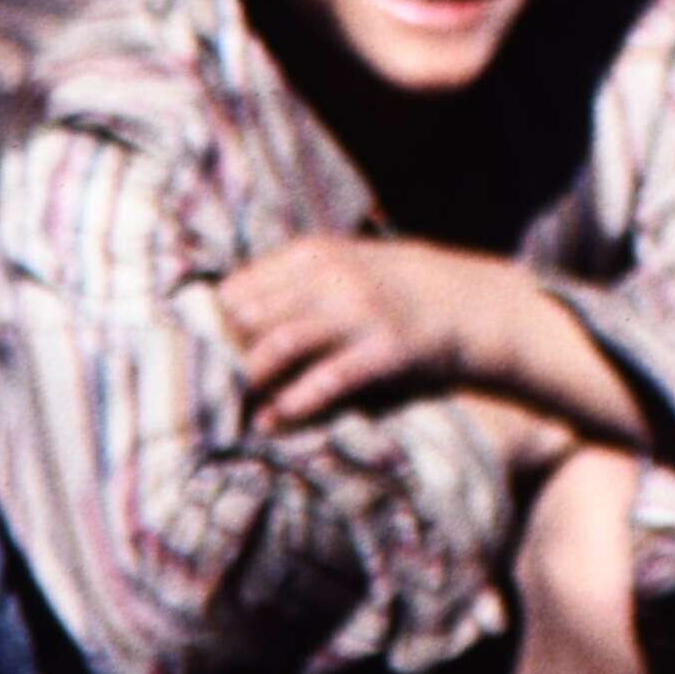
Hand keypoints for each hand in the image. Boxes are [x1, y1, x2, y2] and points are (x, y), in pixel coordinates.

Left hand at [214, 232, 500, 425]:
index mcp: (313, 254)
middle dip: (228, 357)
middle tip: (213, 389)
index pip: (239, 290)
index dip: (215, 327)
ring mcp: (361, 312)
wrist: (470, 301)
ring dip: (253, 379)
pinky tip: (277, 419)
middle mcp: (333, 277)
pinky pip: (328, 378)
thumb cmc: (392, 290)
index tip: (204, 357)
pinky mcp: (386, 350)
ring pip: (281, 344)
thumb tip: (224, 315)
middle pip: (253, 318)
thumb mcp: (343, 267)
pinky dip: (296, 402)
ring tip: (238, 407)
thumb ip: (291, 284)